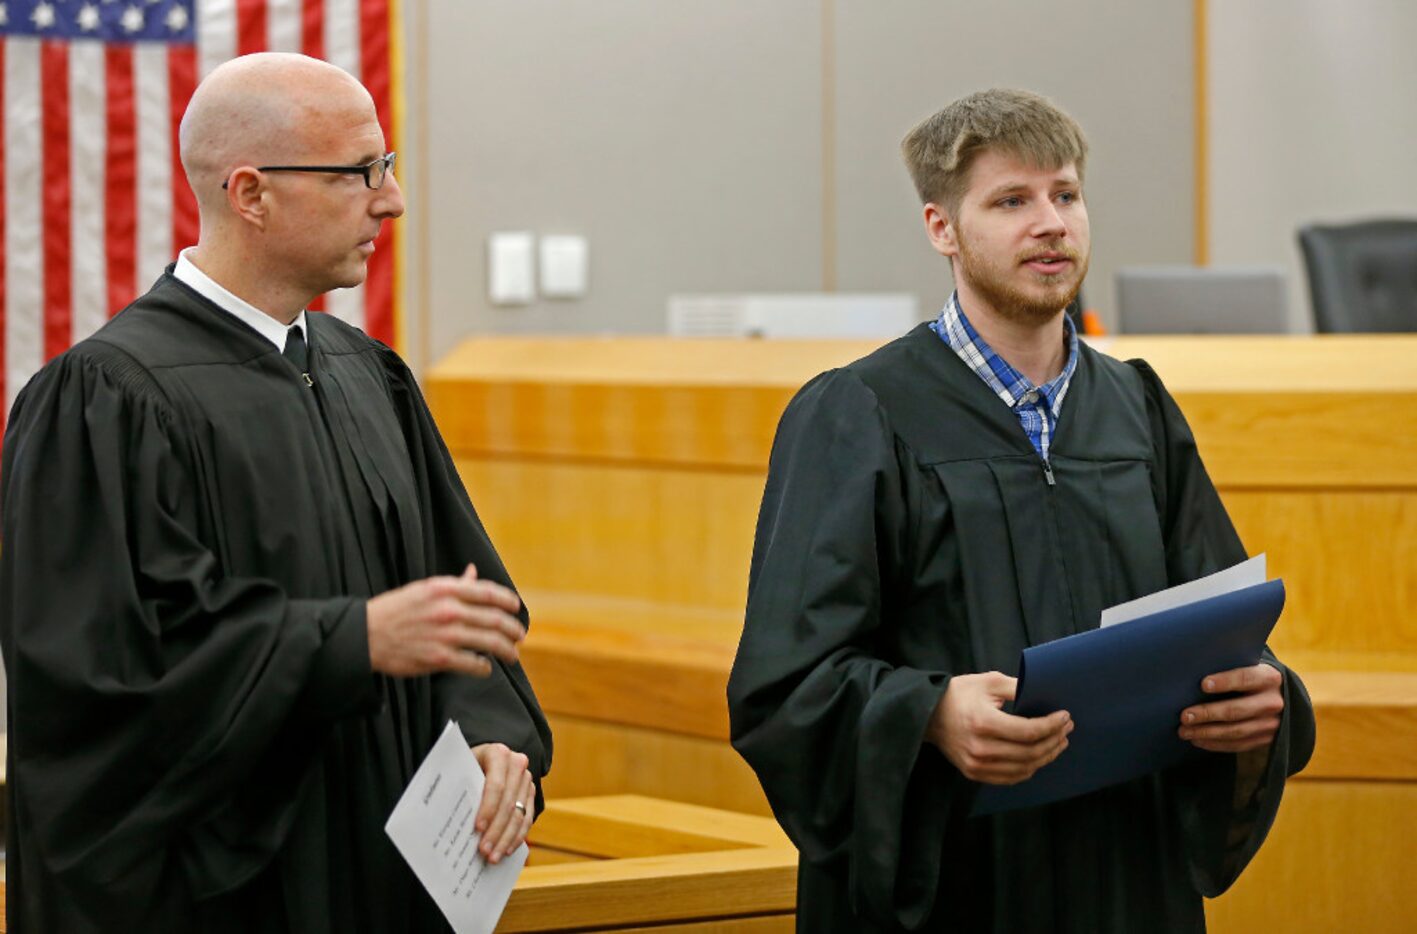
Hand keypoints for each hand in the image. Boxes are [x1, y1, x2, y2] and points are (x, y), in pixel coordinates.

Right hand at [366, 564, 524, 677]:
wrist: (365, 635)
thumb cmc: (395, 610)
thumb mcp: (424, 589)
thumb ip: (454, 584)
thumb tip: (473, 572)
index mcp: (445, 589)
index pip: (489, 592)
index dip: (508, 601)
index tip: (516, 608)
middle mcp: (448, 610)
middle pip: (495, 619)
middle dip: (513, 629)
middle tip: (520, 636)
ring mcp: (445, 635)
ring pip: (490, 642)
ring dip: (507, 650)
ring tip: (512, 655)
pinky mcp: (438, 658)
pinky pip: (473, 663)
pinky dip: (484, 667)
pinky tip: (486, 667)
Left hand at [471, 742, 534, 863]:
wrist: (486, 756)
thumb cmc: (468, 764)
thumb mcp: (462, 768)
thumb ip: (462, 787)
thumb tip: (452, 817)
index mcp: (498, 753)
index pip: (496, 785)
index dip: (488, 808)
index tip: (477, 829)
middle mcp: (517, 764)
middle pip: (508, 803)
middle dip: (496, 830)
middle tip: (484, 851)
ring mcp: (526, 779)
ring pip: (520, 814)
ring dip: (506, 839)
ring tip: (493, 857)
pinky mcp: (530, 793)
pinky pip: (528, 819)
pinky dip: (517, 837)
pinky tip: (506, 850)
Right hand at [925, 671, 1071, 784]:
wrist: (928, 715)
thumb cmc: (958, 694)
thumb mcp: (987, 681)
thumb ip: (1017, 687)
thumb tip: (1045, 694)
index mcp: (983, 722)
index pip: (1028, 731)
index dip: (1051, 725)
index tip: (1065, 716)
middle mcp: (980, 748)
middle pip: (1030, 752)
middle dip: (1054, 740)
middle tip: (1067, 728)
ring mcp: (976, 764)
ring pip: (1024, 768)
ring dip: (1046, 756)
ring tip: (1058, 742)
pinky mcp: (974, 773)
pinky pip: (1010, 778)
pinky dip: (1029, 769)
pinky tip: (1039, 756)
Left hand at [1178, 663, 1283, 752]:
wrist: (1281, 696)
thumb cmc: (1251, 676)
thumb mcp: (1248, 666)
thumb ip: (1229, 666)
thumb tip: (1193, 670)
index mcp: (1269, 678)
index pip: (1246, 678)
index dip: (1225, 681)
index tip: (1203, 685)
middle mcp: (1273, 702)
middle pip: (1237, 710)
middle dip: (1208, 714)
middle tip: (1184, 716)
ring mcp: (1272, 724)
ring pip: (1236, 731)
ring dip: (1207, 732)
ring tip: (1184, 731)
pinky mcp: (1267, 739)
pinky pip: (1239, 745)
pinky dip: (1215, 744)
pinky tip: (1197, 740)